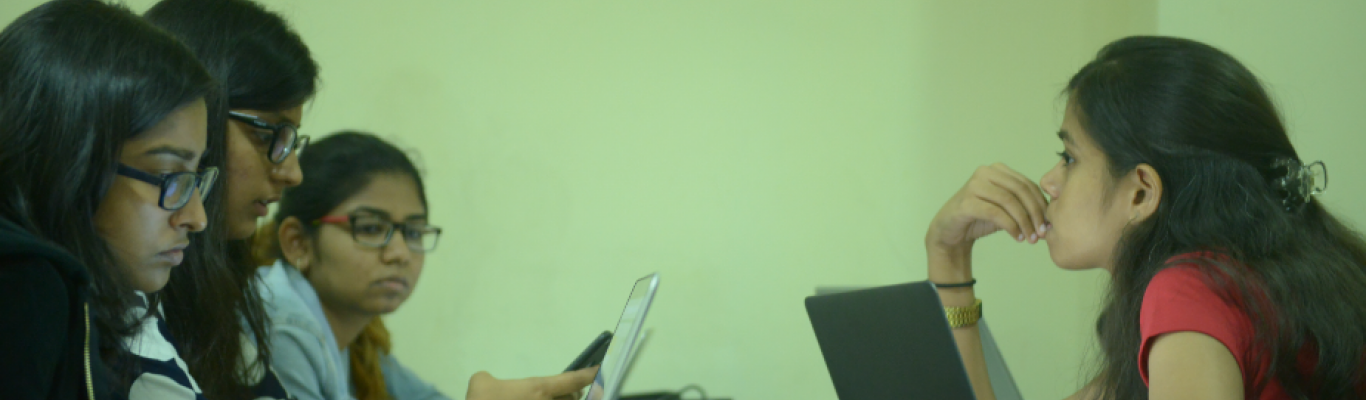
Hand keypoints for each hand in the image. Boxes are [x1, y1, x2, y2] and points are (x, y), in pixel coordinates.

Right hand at [466, 367, 597, 399]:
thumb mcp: (481, 381)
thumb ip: (490, 379)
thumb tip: (489, 384)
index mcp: (538, 389)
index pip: (572, 380)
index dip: (589, 374)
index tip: (600, 370)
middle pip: (570, 399)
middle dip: (571, 396)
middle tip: (569, 393)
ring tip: (555, 399)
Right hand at [925, 164, 1048, 274]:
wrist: (950, 231)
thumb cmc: (980, 218)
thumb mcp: (1005, 208)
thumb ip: (1023, 204)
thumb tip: (1051, 216)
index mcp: (997, 169)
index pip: (1027, 184)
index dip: (1041, 204)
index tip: (1048, 224)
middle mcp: (985, 172)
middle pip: (1020, 190)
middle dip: (1035, 213)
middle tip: (1042, 233)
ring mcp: (974, 185)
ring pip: (1009, 201)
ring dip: (1024, 222)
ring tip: (1030, 238)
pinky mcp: (966, 202)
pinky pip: (996, 213)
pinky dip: (1011, 226)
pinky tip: (1017, 237)